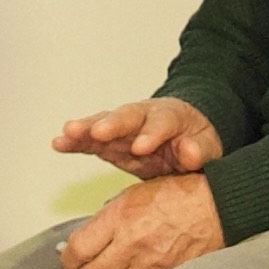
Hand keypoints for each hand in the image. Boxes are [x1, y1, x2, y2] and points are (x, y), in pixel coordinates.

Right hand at [50, 97, 225, 177]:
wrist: (187, 134)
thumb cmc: (197, 139)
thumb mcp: (209, 145)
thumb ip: (201, 150)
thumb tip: (190, 152)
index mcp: (170, 116)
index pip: (160, 123)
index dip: (151, 134)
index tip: (141, 147)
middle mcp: (143, 117)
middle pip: (126, 117)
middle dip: (111, 124)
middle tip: (97, 131)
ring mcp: (125, 128)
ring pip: (104, 125)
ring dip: (85, 130)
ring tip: (68, 133)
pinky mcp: (111, 142)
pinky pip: (92, 141)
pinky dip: (76, 142)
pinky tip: (59, 144)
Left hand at [58, 171, 225, 268]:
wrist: (216, 207)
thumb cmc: (177, 196)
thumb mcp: (133, 196)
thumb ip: (107, 220)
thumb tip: (85, 242)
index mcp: (119, 217)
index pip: (78, 250)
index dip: (67, 262)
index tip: (67, 264)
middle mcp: (131, 243)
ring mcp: (149, 264)